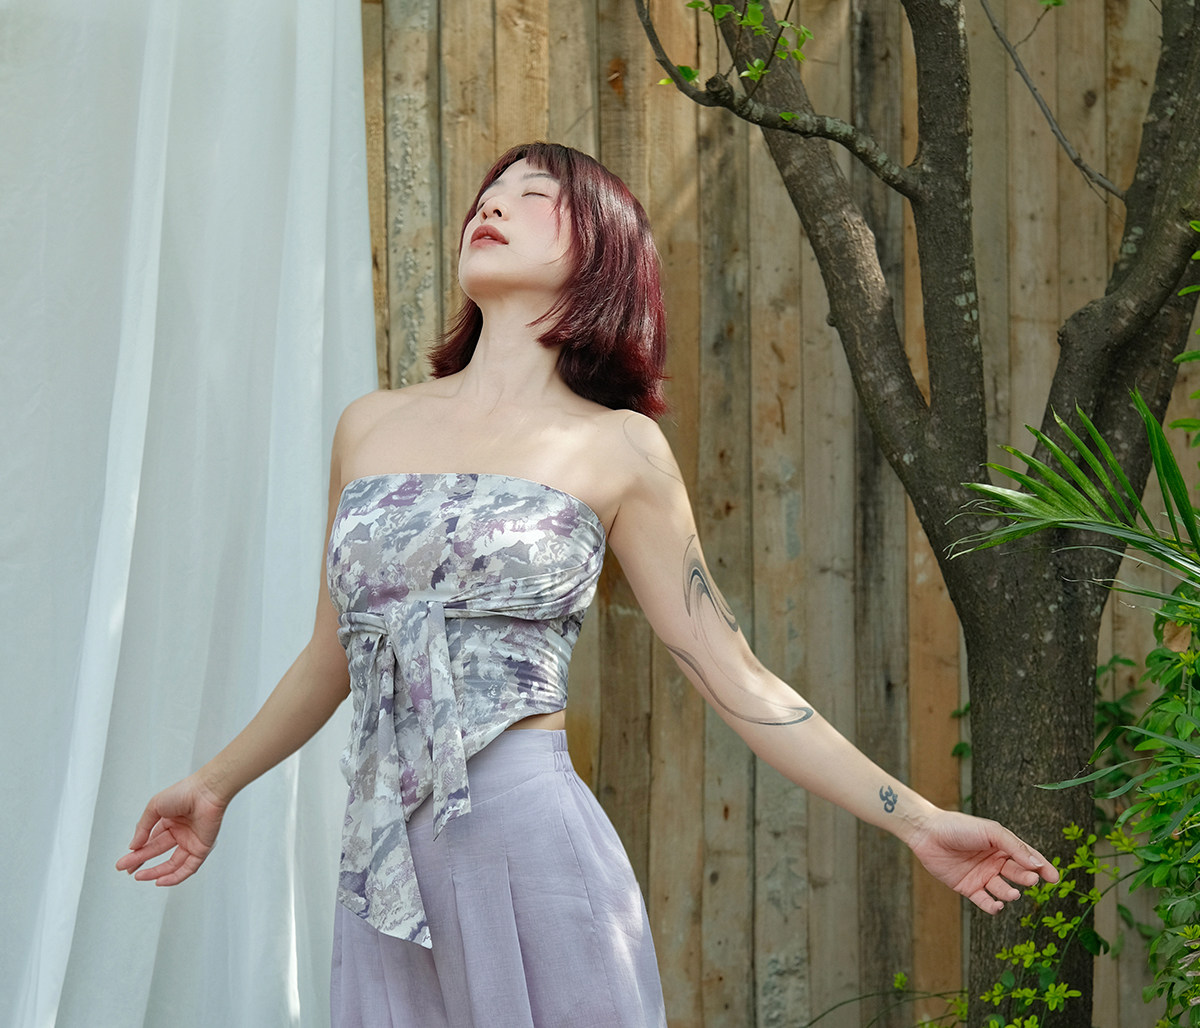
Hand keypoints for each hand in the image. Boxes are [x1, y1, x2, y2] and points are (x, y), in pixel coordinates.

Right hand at [115, 774, 227, 885]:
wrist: (206, 791)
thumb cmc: (185, 792)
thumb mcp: (154, 807)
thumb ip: (142, 828)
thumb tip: (133, 846)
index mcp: (170, 820)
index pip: (151, 840)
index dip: (138, 852)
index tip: (124, 862)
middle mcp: (181, 832)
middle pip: (158, 851)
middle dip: (141, 861)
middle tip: (126, 869)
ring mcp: (192, 841)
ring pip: (173, 863)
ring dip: (156, 872)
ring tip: (140, 876)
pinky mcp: (202, 848)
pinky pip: (189, 867)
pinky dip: (175, 876)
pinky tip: (160, 881)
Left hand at [907, 809, 1058, 913]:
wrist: (927, 833)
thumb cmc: (959, 827)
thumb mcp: (991, 832)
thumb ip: (1015, 847)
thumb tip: (1037, 864)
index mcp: (1002, 845)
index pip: (1027, 858)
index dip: (1042, 867)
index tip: (1055, 878)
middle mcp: (994, 861)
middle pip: (1018, 874)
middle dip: (1026, 879)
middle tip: (1030, 880)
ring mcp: (981, 875)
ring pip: (1004, 890)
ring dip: (1010, 894)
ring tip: (1011, 893)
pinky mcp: (968, 887)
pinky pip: (985, 901)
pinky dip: (993, 906)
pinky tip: (996, 905)